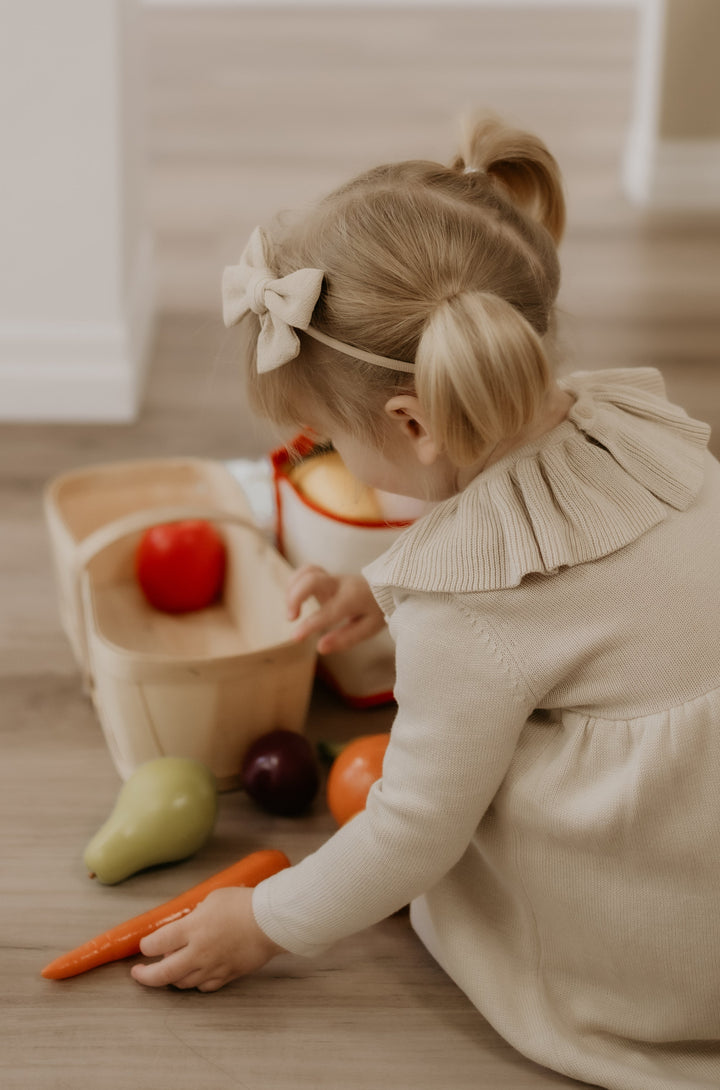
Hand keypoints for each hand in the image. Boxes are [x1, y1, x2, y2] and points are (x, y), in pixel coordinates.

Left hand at [130, 887, 283, 991]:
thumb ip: (195, 914)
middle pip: (163, 973)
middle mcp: (198, 952)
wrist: (271, 921)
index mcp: (192, 929)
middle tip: (139, 973)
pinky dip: (195, 983)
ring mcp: (212, 967)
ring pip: (182, 983)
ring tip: (169, 970)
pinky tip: (194, 976)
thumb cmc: (244, 904)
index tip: (144, 945)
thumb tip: (186, 924)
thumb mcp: (213, 898)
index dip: (146, 946)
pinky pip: (204, 986)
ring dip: (171, 978)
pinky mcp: (227, 975)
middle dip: (145, 976)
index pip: (156, 943)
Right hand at [287, 565, 385, 654]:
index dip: (310, 624)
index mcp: (352, 599)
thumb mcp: (368, 628)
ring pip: (306, 572)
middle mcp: (340, 584)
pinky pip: (306, 571)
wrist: (388, 586)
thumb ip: (344, 639)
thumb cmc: (376, 610)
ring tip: (292, 610)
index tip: (295, 637)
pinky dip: (295, 583)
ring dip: (292, 589)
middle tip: (291, 618)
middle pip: (312, 580)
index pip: (328, 611)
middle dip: (295, 597)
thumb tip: (320, 648)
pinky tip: (295, 599)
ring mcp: (332, 577)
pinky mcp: (326, 575)